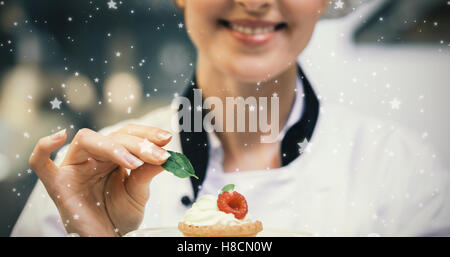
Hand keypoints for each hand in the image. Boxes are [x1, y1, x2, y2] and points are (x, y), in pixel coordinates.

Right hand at [28, 124, 171, 236]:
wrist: (107, 237)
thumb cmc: (119, 215)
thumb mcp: (138, 192)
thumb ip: (147, 173)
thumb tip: (165, 155)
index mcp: (111, 155)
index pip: (127, 133)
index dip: (146, 133)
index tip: (166, 139)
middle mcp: (92, 157)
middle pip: (112, 135)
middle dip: (138, 144)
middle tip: (159, 156)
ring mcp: (73, 168)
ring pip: (87, 140)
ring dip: (113, 147)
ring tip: (134, 162)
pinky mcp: (57, 185)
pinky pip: (41, 164)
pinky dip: (44, 148)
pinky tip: (59, 137)